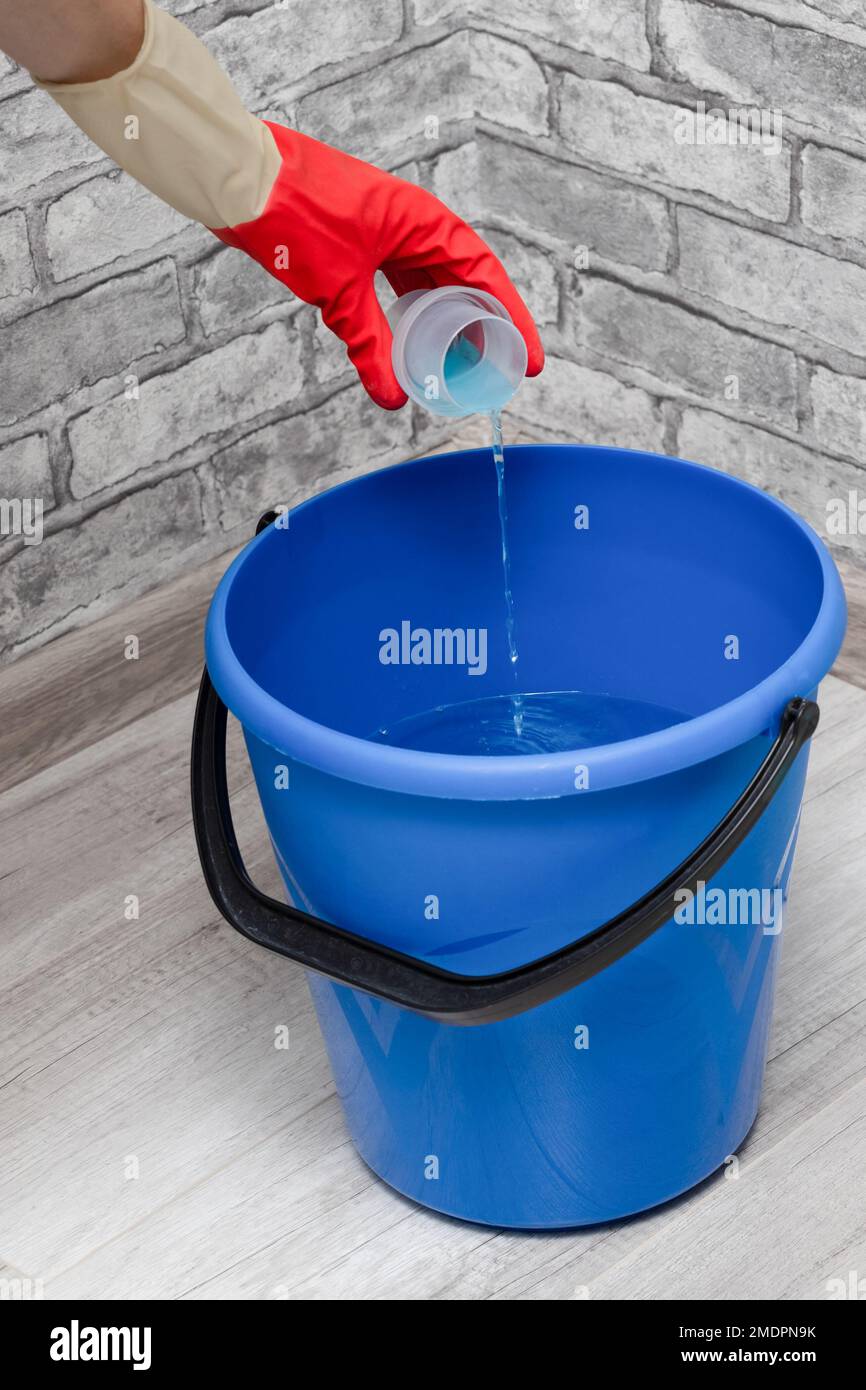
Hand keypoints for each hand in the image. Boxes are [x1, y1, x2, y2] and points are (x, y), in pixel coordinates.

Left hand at [213, 123, 544, 409]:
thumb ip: (369, 343)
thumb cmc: (292, 213)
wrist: (238, 180)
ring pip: (428, 286)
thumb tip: (393, 396)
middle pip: (462, 282)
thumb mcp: (339, 288)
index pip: (484, 275)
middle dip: (480, 330)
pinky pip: (395, 285)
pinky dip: (405, 316)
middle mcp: (411, 223)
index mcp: (423, 221)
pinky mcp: (356, 244)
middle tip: (491, 373)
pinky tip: (407, 345)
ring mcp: (383, 233)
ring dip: (443, 325)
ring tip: (456, 366)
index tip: (526, 361)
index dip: (510, 321)